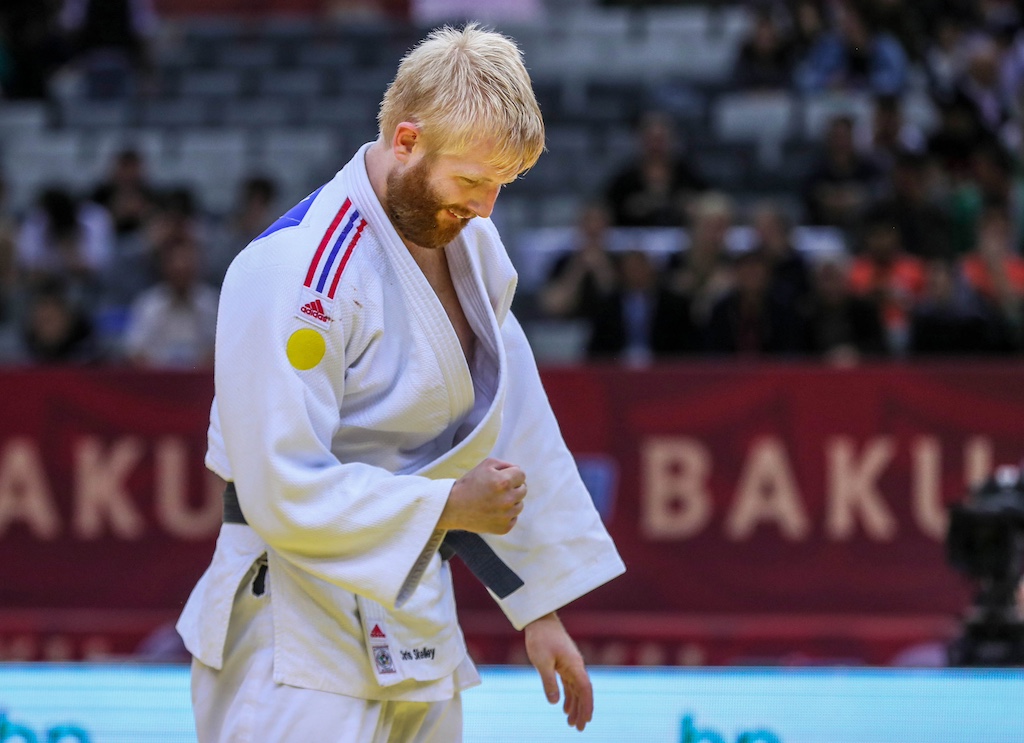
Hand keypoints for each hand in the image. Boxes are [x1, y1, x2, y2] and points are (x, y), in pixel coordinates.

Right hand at [437, 458, 525, 534]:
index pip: (522, 474)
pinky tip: (493, 511)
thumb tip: (518, 471)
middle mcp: (507, 499)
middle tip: (498, 489)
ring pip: (520, 505)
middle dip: (513, 487)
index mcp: (504, 482)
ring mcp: (506, 515)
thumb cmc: (469, 484)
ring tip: (494, 501)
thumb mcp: (485, 465)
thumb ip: (505, 464)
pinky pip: (514, 518)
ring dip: (511, 501)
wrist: (454, 507)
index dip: (512, 474)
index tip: (502, 478)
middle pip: (523, 489)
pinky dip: (506, 515)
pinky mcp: (504, 528)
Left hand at [524, 612, 592, 731]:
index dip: (587, 706)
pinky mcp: (564, 664)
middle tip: (579, 728)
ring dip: (576, 706)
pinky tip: (565, 707)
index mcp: (574, 665)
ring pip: (577, 689)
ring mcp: (571, 665)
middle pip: (583, 692)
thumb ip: (548, 681)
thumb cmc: (541, 638)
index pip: (585, 689)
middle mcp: (576, 666)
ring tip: (571, 723)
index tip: (586, 721)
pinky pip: (570, 684)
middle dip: (582, 711)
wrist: (540, 620)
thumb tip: (554, 702)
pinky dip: (569, 696)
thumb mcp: (542, 661)